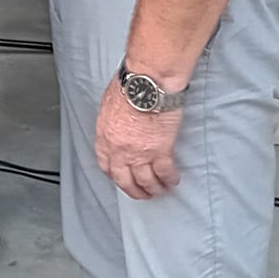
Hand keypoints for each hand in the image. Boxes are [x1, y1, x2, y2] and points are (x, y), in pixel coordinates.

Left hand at [96, 77, 183, 199]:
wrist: (147, 83)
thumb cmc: (130, 85)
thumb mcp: (109, 104)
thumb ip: (112, 122)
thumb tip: (119, 126)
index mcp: (105, 137)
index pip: (106, 165)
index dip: (115, 175)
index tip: (122, 178)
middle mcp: (120, 150)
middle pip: (125, 180)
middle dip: (134, 190)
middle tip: (142, 194)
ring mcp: (140, 153)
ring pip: (146, 181)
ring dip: (153, 189)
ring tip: (160, 191)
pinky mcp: (161, 150)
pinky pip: (165, 172)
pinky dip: (169, 179)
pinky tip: (173, 181)